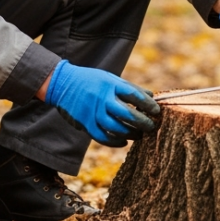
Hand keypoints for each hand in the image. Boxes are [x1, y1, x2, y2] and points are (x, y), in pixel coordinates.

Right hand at [44, 60, 160, 146]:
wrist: (62, 83)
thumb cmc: (92, 80)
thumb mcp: (110, 78)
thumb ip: (129, 88)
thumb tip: (151, 96)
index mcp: (110, 84)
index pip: (134, 95)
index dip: (148, 104)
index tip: (156, 111)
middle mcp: (102, 98)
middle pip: (126, 114)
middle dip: (142, 122)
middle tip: (151, 126)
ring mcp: (93, 112)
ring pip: (115, 128)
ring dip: (130, 133)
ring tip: (139, 134)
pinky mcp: (85, 123)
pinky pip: (102, 137)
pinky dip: (114, 142)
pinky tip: (124, 142)